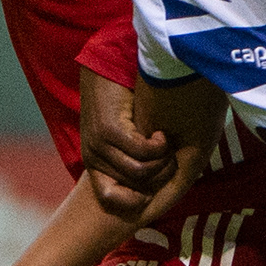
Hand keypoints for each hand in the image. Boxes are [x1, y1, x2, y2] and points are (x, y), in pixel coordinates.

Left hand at [76, 68, 175, 218]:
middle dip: (161, 176)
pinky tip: (162, 134)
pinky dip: (159, 147)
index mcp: (95, 162)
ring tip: (168, 144)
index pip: (110, 198)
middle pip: (137, 188)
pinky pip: (143, 153)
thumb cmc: (123, 101)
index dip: (134, 201)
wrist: (109, 64)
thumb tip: (154, 185)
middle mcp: (92, 157)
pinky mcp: (109, 131)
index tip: (154, 188)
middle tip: (173, 158)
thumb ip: (134, 158)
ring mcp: (98, 145)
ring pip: (142, 174)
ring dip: (163, 162)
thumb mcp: (125, 135)